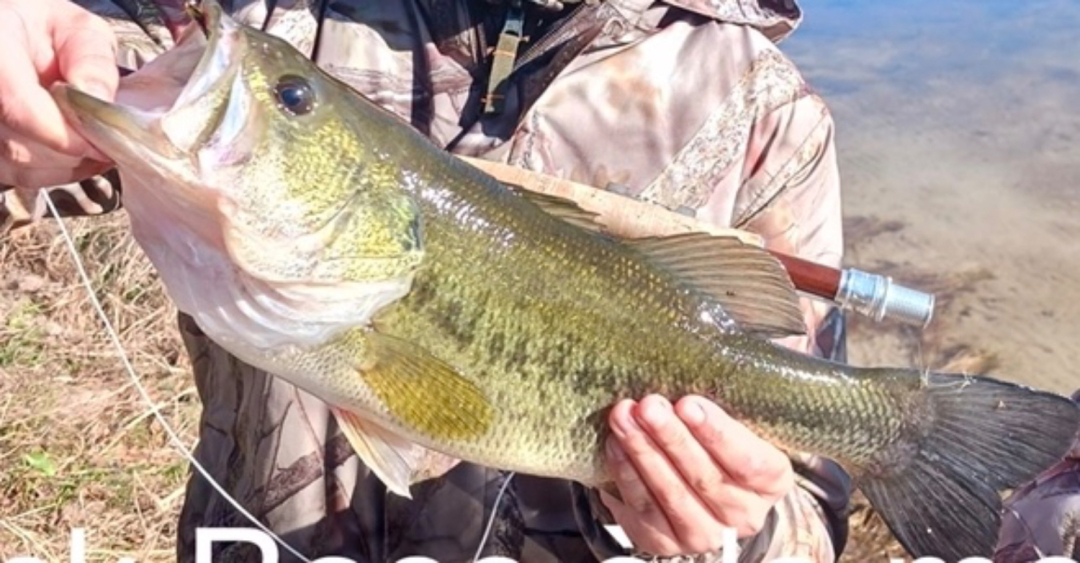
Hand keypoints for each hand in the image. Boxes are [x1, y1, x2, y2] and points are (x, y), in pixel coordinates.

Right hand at [0, 0, 118, 186]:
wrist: (18, 37)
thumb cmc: (47, 32)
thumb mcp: (78, 29)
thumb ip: (92, 59)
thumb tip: (99, 101)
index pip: (19, 106)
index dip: (63, 133)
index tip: (102, 141)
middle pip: (21, 146)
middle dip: (74, 151)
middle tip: (108, 141)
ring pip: (20, 166)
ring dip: (68, 164)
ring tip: (94, 142)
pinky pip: (19, 176)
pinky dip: (56, 171)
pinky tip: (78, 151)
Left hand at [602, 395, 793, 556]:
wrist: (704, 491)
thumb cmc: (723, 439)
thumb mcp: (745, 414)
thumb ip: (749, 385)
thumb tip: (773, 341)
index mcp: (771, 480)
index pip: (750, 461)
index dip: (719, 434)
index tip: (690, 403)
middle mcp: (743, 514)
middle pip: (705, 478)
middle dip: (672, 438)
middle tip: (649, 405)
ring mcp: (703, 532)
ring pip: (670, 494)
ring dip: (643, 452)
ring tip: (623, 416)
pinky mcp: (665, 541)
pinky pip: (642, 508)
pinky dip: (625, 473)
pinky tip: (616, 442)